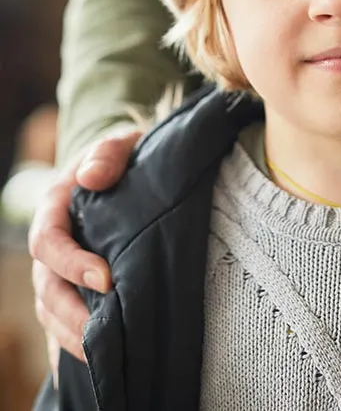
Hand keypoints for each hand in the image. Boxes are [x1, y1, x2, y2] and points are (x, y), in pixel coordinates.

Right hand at [28, 127, 141, 376]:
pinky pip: (62, 323)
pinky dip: (69, 347)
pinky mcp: (73, 288)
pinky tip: (93, 368)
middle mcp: (50, 246)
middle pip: (46, 288)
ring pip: (50, 312)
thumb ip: (107, 154)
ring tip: (104, 355)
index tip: (107, 280)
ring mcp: (57, 271)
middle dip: (72, 313)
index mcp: (54, 209)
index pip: (48, 243)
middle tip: (106, 332)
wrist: (121, 169)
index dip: (72, 264)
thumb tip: (92, 177)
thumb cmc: (120, 158)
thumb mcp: (118, 145)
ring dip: (72, 335)